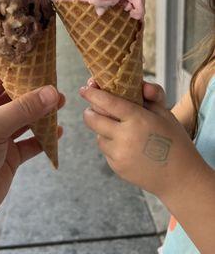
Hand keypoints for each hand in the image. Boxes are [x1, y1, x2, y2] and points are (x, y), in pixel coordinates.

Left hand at [80, 84, 209, 201]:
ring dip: (102, 129)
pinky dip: (111, 145)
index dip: (92, 94)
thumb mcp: (166, 114)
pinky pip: (106, 151)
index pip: (107, 102)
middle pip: (92, 119)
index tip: (84, 89)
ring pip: (98, 136)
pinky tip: (127, 146)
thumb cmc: (175, 141)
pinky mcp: (117, 167)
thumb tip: (141, 85)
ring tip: (119, 129)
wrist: (180, 179)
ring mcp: (119, 154)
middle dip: (89, 111)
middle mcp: (125, 137)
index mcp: (138, 119)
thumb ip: (152, 95)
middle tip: (92, 108)